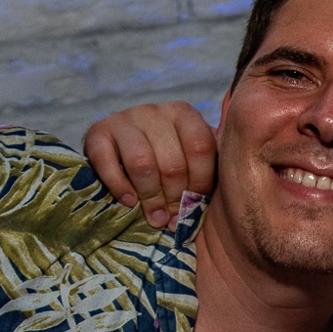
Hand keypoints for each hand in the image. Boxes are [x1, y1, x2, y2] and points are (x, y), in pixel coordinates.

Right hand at [81, 100, 216, 229]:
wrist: (120, 152)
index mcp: (184, 114)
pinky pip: (107, 162)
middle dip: (174, 198)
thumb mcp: (192, 159)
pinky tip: (129, 202)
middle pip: (172, 162)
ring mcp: (125, 118)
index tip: (195, 208)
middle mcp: (155, 110)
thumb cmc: (166, 163)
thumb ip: (210, 168)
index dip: (200, 185)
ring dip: (150, 198)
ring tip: (154, 218)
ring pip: (142, 163)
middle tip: (172, 221)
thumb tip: (235, 190)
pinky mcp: (97, 132)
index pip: (200, 149)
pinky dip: (119, 187)